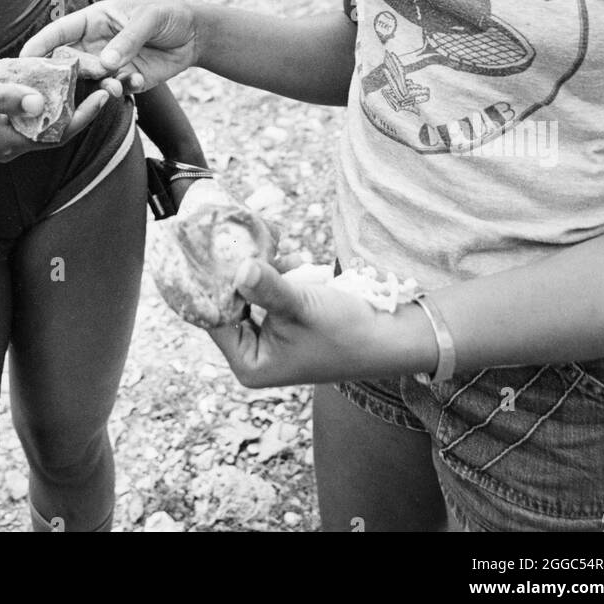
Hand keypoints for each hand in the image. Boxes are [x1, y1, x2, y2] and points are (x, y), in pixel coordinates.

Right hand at [0, 63, 115, 162]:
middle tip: (109, 84)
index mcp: (2, 142)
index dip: (83, 117)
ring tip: (93, 81)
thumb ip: (3, 96)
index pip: (54, 135)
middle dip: (84, 111)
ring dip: (69, 106)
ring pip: (46, 125)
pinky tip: (61, 81)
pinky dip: (49, 102)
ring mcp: (2, 138)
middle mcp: (6, 146)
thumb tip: (41, 102)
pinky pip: (32, 118)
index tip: (105, 96)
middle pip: (56, 132)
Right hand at [20, 0, 198, 92]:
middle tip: (92, 74)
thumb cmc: (168, 14)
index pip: (58, 32)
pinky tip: (137, 81)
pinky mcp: (124, 80)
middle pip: (68, 61)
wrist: (195, 34)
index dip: (40, 45)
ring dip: (99, 85)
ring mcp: (109, 64)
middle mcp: (95, 44)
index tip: (22, 60)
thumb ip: (126, 40)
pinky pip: (114, 91)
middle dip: (73, 72)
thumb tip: (105, 64)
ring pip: (89, 81)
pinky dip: (122, 90)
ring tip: (115, 85)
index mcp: (93, 20)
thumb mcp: (148, 19)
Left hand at [208, 259, 390, 387]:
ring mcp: (270, 336)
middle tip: (245, 240)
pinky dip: (279, 273)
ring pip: (250, 292)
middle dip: (240, 272)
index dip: (212, 284)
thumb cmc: (347, 332)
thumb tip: (239, 268)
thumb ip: (268, 287)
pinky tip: (296, 263)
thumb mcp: (301, 306)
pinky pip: (269, 290)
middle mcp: (255, 352)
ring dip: (263, 270)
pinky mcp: (286, 320)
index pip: (214, 318)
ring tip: (282, 256)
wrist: (390, 337)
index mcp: (250, 364)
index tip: (212, 248)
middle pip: (230, 303)